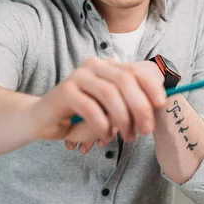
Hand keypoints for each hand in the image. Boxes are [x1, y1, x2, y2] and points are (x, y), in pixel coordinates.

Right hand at [31, 57, 165, 146]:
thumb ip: (128, 104)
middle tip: (145, 130)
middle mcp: (94, 66)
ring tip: (127, 137)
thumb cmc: (79, 116)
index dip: (152, 86)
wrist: (41, 119)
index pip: (135, 70)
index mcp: (107, 66)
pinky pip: (91, 109)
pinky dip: (101, 125)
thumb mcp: (109, 110)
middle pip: (126, 80)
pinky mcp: (65, 91)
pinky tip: (103, 136)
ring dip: (122, 119)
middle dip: (140, 107)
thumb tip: (156, 106)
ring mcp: (78, 76)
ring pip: (110, 94)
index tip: (161, 104)